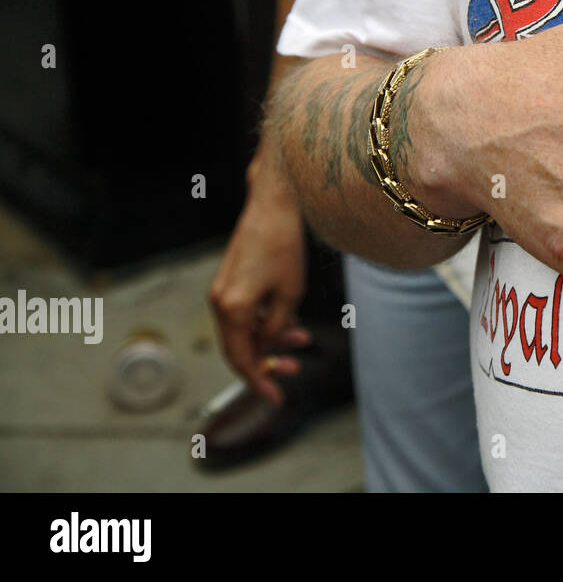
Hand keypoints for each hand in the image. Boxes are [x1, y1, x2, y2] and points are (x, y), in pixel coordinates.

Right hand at [207, 149, 311, 403]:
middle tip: (295, 369)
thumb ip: (277, 328)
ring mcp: (222, 290)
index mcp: (232, 309)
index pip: (240, 359)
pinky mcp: (230, 280)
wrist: (274, 204)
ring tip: (303, 341)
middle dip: (268, 361)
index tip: (276, 397)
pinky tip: (292, 323)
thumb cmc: (285, 246)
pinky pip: (246, 313)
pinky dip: (266, 321)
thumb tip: (268, 347)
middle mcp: (219, 302)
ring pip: (245, 329)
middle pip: (240, 347)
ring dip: (272, 339)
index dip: (258, 381)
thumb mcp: (290, 294)